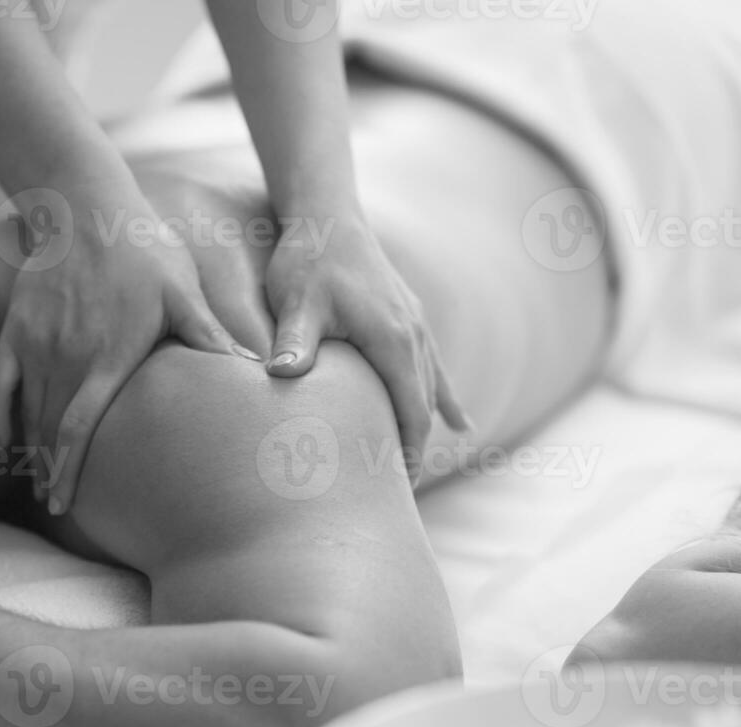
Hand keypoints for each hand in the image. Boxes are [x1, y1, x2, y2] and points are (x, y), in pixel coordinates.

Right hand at [0, 180, 252, 514]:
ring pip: (25, 413)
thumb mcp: (183, 291)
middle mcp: (64, 357)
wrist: (86, 207)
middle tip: (58, 507)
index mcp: (106, 357)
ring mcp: (34, 344)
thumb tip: (258, 370)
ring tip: (38, 484)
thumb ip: (209, 337)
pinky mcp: (15, 330)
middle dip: (51, 473)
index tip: (68, 503)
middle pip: (49, 431)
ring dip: (30, 453)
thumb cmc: (144, 249)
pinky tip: (3, 443)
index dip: (70, 471)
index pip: (80, 429)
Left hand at [263, 211, 470, 485]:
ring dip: (427, 430)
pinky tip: (462, 423)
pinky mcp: (407, 318)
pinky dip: (444, 398)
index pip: (409, 414)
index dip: (406, 456)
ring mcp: (414, 326)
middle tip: (396, 499)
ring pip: (432, 391)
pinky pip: (434, 368)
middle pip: (424, 410)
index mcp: (393, 341)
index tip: (394, 493)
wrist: (328, 214)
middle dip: (414, 452)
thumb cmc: (308, 260)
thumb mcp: (296, 301)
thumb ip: (293, 340)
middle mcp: (413, 337)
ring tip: (418, 472)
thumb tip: (278, 374)